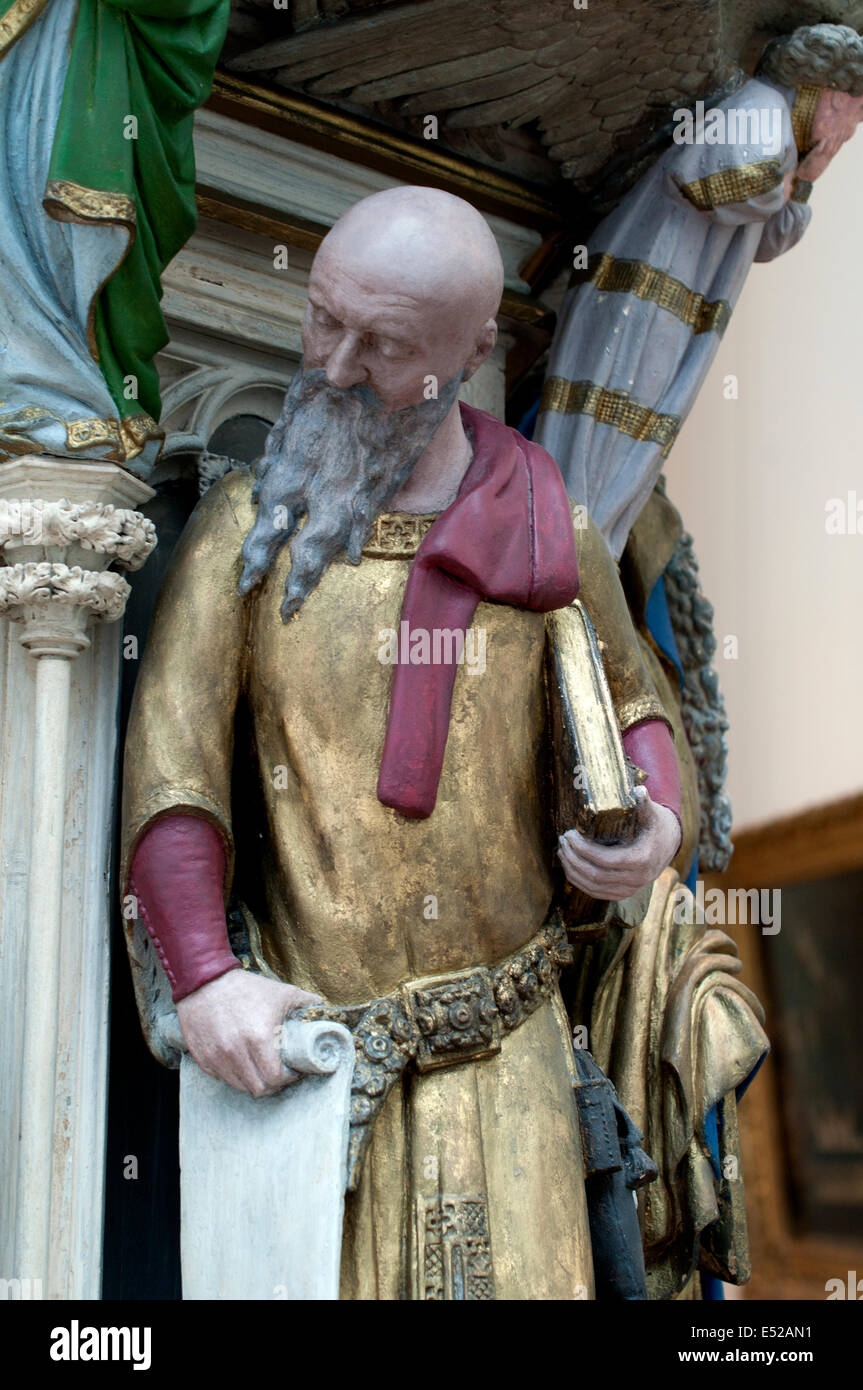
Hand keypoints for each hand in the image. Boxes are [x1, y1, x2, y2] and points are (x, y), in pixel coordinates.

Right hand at [176, 969, 321, 1097]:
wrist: (205, 981)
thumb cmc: (246, 988)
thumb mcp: (281, 993)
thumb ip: (307, 1004)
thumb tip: (327, 1013)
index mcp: (258, 1038)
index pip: (275, 1078)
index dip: (288, 1078)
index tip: (292, 1071)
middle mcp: (235, 1052)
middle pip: (259, 1088)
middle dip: (273, 1084)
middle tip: (278, 1073)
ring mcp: (216, 1057)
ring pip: (240, 1086)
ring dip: (254, 1080)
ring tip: (260, 1067)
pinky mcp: (202, 1059)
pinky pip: (223, 1078)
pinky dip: (235, 1075)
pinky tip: (242, 1061)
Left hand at [557, 786, 680, 901]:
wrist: (669, 843)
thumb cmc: (657, 825)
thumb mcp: (653, 813)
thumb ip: (644, 802)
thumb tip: (638, 790)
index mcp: (642, 859)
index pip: (606, 860)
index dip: (583, 850)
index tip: (570, 835)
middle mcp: (637, 879)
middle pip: (596, 875)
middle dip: (574, 859)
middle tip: (562, 842)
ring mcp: (630, 889)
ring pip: (594, 887)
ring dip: (573, 871)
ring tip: (562, 852)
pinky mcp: (623, 893)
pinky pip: (597, 893)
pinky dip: (580, 882)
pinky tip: (569, 867)